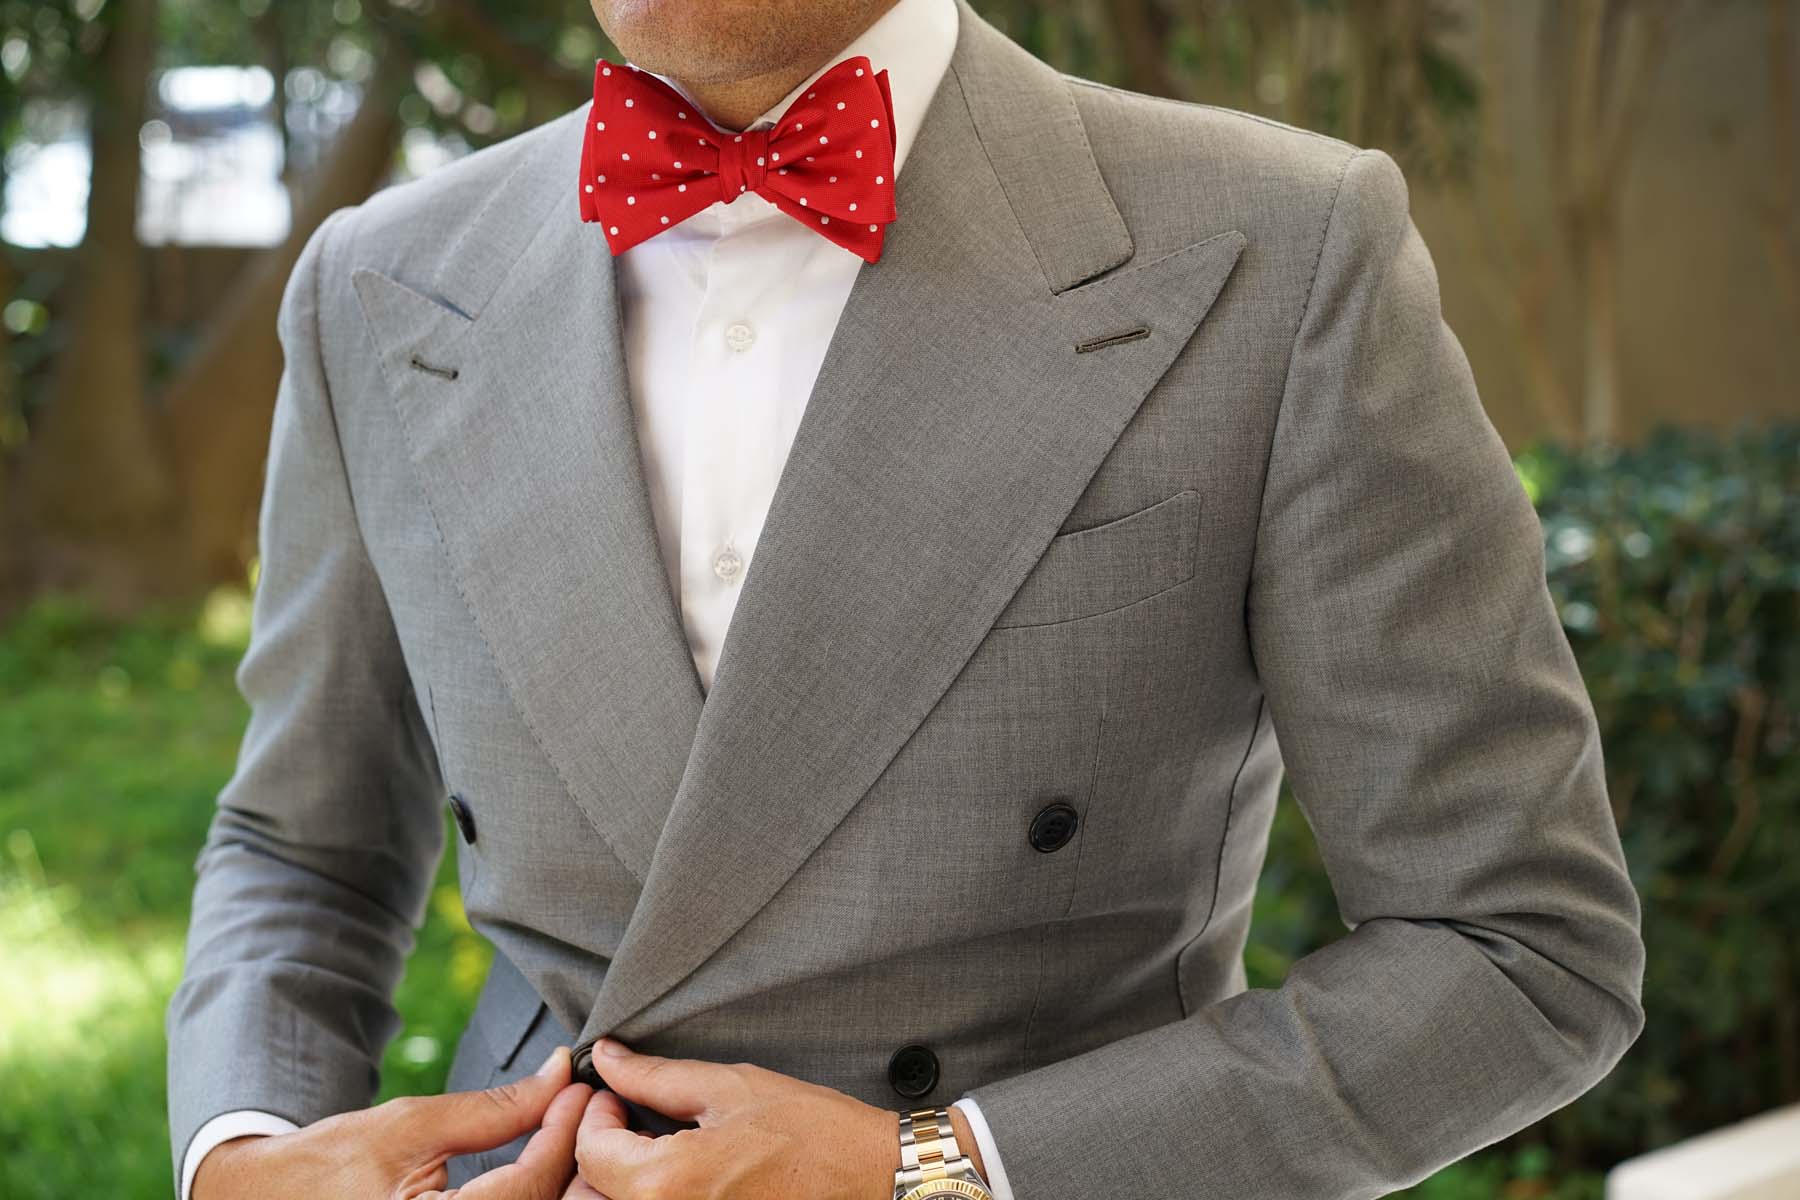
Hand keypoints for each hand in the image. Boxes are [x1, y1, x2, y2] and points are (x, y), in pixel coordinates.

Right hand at [193, 1045, 592, 1198]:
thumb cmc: (331, 1163)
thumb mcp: (414, 1123)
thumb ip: (495, 1108)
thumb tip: (560, 1074)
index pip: (530, 1185)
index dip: (564, 1130)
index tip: (580, 1087)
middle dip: (575, 1159)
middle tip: (585, 1107)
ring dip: (563, 1180)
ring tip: (567, 1130)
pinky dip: (537, 1195)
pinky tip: (544, 1164)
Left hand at [565, 1037, 912, 1199]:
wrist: (868, 1177)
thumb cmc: (811, 1132)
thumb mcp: (728, 1086)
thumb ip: (655, 1077)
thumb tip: (608, 1059)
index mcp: (667, 1181)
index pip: (589, 1151)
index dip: (596, 1114)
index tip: (615, 1095)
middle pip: (593, 1192)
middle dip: (600, 1150)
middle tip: (626, 1116)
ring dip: (619, 1178)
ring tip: (651, 1143)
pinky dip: (653, 1191)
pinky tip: (678, 1169)